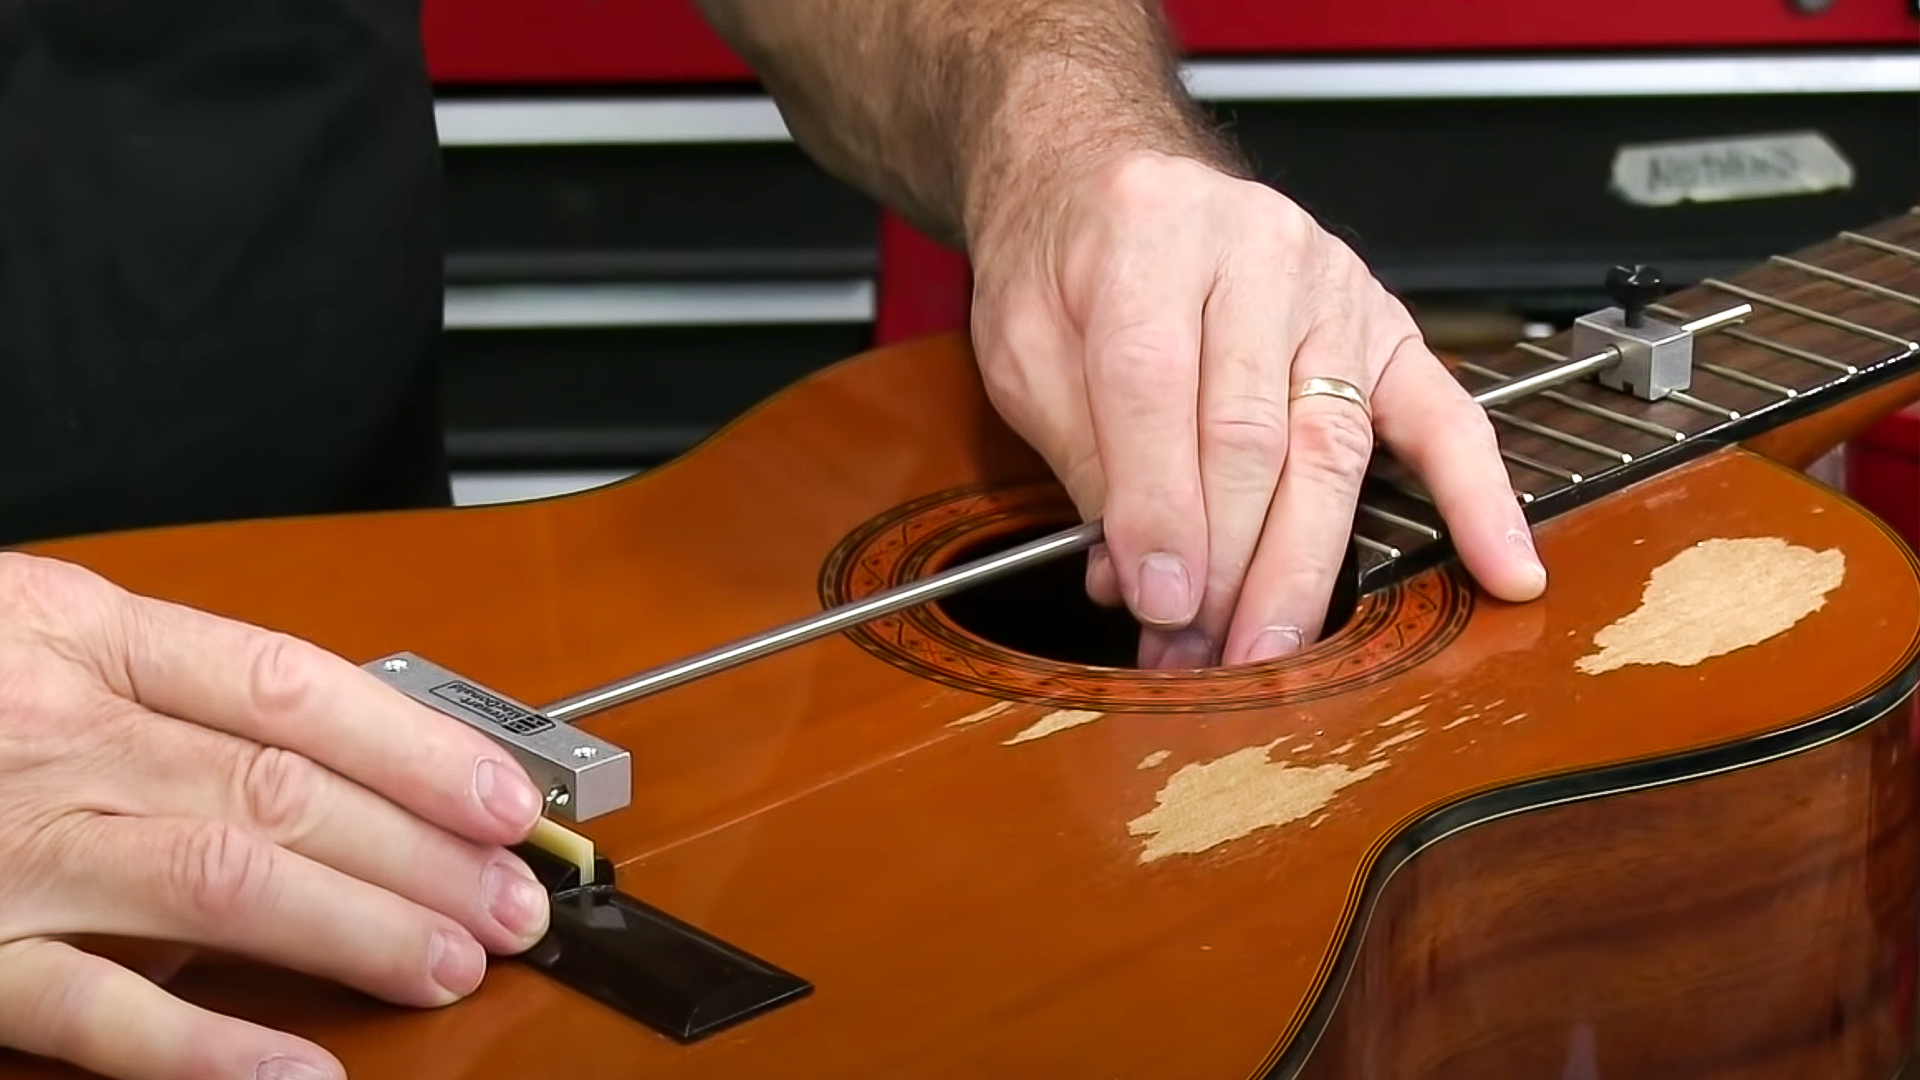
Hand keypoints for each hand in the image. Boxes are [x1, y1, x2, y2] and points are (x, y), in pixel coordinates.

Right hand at [0, 553, 552, 1079]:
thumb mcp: (30, 638)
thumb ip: (162, 694)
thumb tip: (329, 770)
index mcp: (79, 632)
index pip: (295, 687)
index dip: (419, 747)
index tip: (508, 798)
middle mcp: (50, 730)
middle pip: (283, 789)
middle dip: (421, 852)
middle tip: (514, 900)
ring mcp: (2, 846)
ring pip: (220, 882)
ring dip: (358, 928)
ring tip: (453, 963)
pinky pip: (89, 1011)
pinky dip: (203, 1050)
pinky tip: (300, 1073)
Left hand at [967, 150, 1547, 667]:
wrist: (1111, 181)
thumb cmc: (1067, 263)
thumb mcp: (1024, 344)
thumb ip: (1079, 452)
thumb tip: (1137, 572)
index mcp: (1146, 239)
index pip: (1156, 389)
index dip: (1158, 508)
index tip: (1156, 599)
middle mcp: (1252, 253)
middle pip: (1252, 432)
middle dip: (1225, 564)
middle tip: (1199, 652)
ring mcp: (1331, 289)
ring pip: (1330, 448)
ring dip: (1300, 567)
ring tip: (1267, 652)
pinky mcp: (1384, 326)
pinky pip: (1446, 414)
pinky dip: (1477, 497)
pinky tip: (1500, 566)